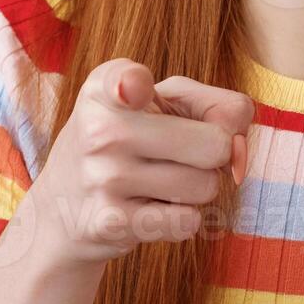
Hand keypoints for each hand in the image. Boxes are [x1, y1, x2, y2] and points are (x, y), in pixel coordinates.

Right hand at [24, 59, 252, 267]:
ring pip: (205, 186)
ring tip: (159, 183)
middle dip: (213, 155)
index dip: (134, 83)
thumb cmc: (134, 143)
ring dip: (196, 190)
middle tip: (178, 155)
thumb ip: (222, 107)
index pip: (127, 79)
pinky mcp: (109, 223)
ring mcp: (102, 178)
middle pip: (216, 144)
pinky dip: (182, 220)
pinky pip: (188, 222)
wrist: (64, 207)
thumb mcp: (168, 104)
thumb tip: (238, 150)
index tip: (132, 88)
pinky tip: (150, 210)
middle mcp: (99, 130)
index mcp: (108, 89)